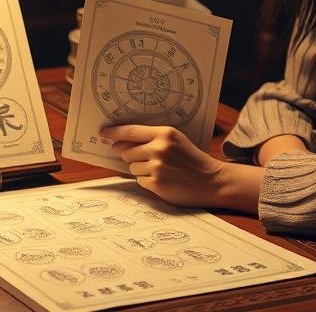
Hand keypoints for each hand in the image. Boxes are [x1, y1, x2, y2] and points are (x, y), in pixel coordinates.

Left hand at [101, 125, 260, 213]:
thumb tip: (121, 143)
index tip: (102, 133)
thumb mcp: (175, 140)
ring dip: (140, 169)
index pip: (130, 131)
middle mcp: (159, 149)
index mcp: (164, 134)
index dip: (113, 132)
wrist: (212, 180)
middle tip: (146, 158)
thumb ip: (152, 138)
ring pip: (131, 166)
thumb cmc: (192, 159)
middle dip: (130, 155)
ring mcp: (157, 168)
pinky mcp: (157, 184)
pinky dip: (147, 181)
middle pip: (126, 150)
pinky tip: (162, 180)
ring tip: (160, 170)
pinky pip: (139, 181)